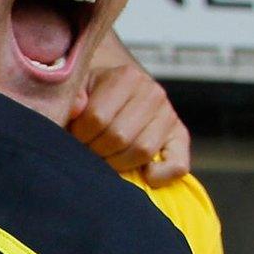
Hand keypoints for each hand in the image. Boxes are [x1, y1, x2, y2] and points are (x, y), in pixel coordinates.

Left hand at [70, 61, 191, 186]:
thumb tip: (76, 108)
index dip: (80, 134)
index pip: (97, 118)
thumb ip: (73, 97)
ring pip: (142, 151)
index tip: (75, 135)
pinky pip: (176, 165)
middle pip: (118, 137)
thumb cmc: (93, 98)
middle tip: (88, 149)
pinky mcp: (180, 138)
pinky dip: (159, 176)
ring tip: (105, 157)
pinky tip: (141, 175)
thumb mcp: (78, 90)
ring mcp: (169, 115)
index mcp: (126, 77)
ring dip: (117, 163)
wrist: (119, 97)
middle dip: (96, 150)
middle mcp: (153, 93)